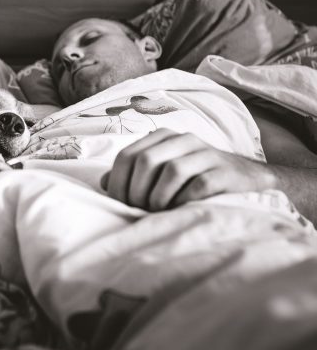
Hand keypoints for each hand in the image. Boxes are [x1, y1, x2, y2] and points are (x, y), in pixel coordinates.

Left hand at [100, 128, 276, 210]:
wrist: (246, 180)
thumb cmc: (194, 180)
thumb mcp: (161, 173)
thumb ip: (133, 175)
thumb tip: (103, 182)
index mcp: (162, 138)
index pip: (126, 156)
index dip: (117, 182)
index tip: (119, 204)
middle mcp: (183, 139)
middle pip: (145, 161)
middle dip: (136, 191)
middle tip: (138, 210)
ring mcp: (206, 153)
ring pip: (171, 171)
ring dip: (158, 198)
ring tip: (158, 211)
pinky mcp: (224, 171)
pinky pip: (198, 185)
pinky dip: (183, 201)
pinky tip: (180, 210)